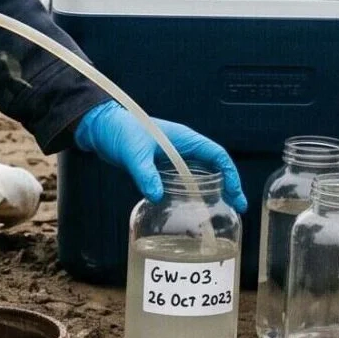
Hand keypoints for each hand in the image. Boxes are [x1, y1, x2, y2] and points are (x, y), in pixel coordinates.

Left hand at [73, 103, 246, 211]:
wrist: (101, 127)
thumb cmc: (120, 130)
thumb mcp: (134, 153)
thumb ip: (145, 174)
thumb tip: (157, 196)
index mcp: (184, 139)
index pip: (217, 155)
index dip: (230, 174)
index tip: (236, 193)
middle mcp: (182, 148)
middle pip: (213, 167)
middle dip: (227, 186)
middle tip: (236, 207)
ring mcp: (172, 157)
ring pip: (199, 175)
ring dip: (211, 191)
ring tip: (220, 210)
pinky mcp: (160, 166)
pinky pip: (182, 181)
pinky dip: (191, 193)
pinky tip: (191, 207)